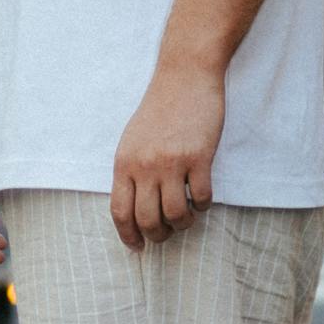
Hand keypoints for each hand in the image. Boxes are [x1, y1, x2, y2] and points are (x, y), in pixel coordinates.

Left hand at [110, 57, 224, 252]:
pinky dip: (203, 205)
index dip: (128, 236)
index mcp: (124, 162)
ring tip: (187, 217)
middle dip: (158, 236)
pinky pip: (201, 197)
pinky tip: (202, 198)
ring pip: (175, 214)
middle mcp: (144, 165)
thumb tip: (134, 209)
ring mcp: (171, 162)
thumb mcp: (133, 140)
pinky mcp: (198, 157)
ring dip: (183, 224)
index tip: (138, 247)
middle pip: (147, 219)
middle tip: (167, 233)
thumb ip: (132, 171)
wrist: (184, 76)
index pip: (120, 212)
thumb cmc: (160, 108)